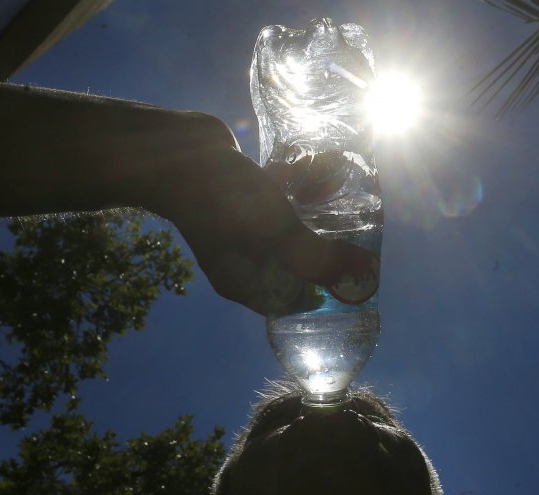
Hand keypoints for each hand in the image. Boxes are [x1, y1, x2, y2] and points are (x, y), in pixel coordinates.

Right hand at [158, 145, 372, 314]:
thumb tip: (363, 270)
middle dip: (328, 247)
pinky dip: (299, 184)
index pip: (294, 301)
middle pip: (297, 263)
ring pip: (291, 225)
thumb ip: (317, 255)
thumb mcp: (276, 233)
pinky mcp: (243, 195)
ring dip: (316, 210)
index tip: (358, 274)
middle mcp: (242, 260)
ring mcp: (241, 227)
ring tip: (347, 196)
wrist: (175, 149)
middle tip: (361, 233)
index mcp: (243, 283)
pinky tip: (320, 166)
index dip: (327, 292)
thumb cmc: (222, 201)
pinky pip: (280, 197)